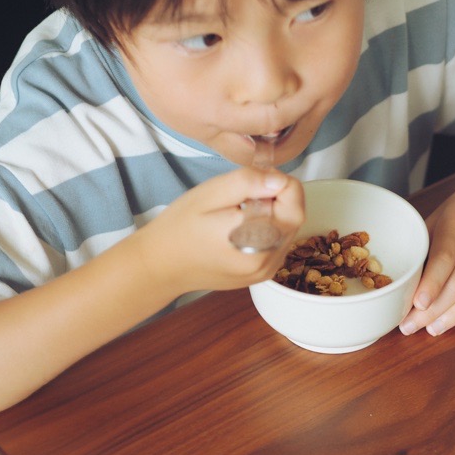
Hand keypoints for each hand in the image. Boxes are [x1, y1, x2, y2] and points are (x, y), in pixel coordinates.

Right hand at [131, 167, 303, 296]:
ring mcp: (266, 271)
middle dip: (276, 197)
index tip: (254, 179)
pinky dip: (268, 229)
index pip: (294, 200)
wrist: (160, 266)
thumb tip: (279, 180)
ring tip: (239, 212)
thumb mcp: (210, 193)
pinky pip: (279, 243)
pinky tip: (241, 227)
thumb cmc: (180, 226)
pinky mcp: (263, 275)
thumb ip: (248, 183)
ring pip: (288, 229)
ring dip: (273, 213)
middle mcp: (266, 260)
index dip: (278, 181)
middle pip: (294, 215)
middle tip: (244, 194)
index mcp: (255, 239)